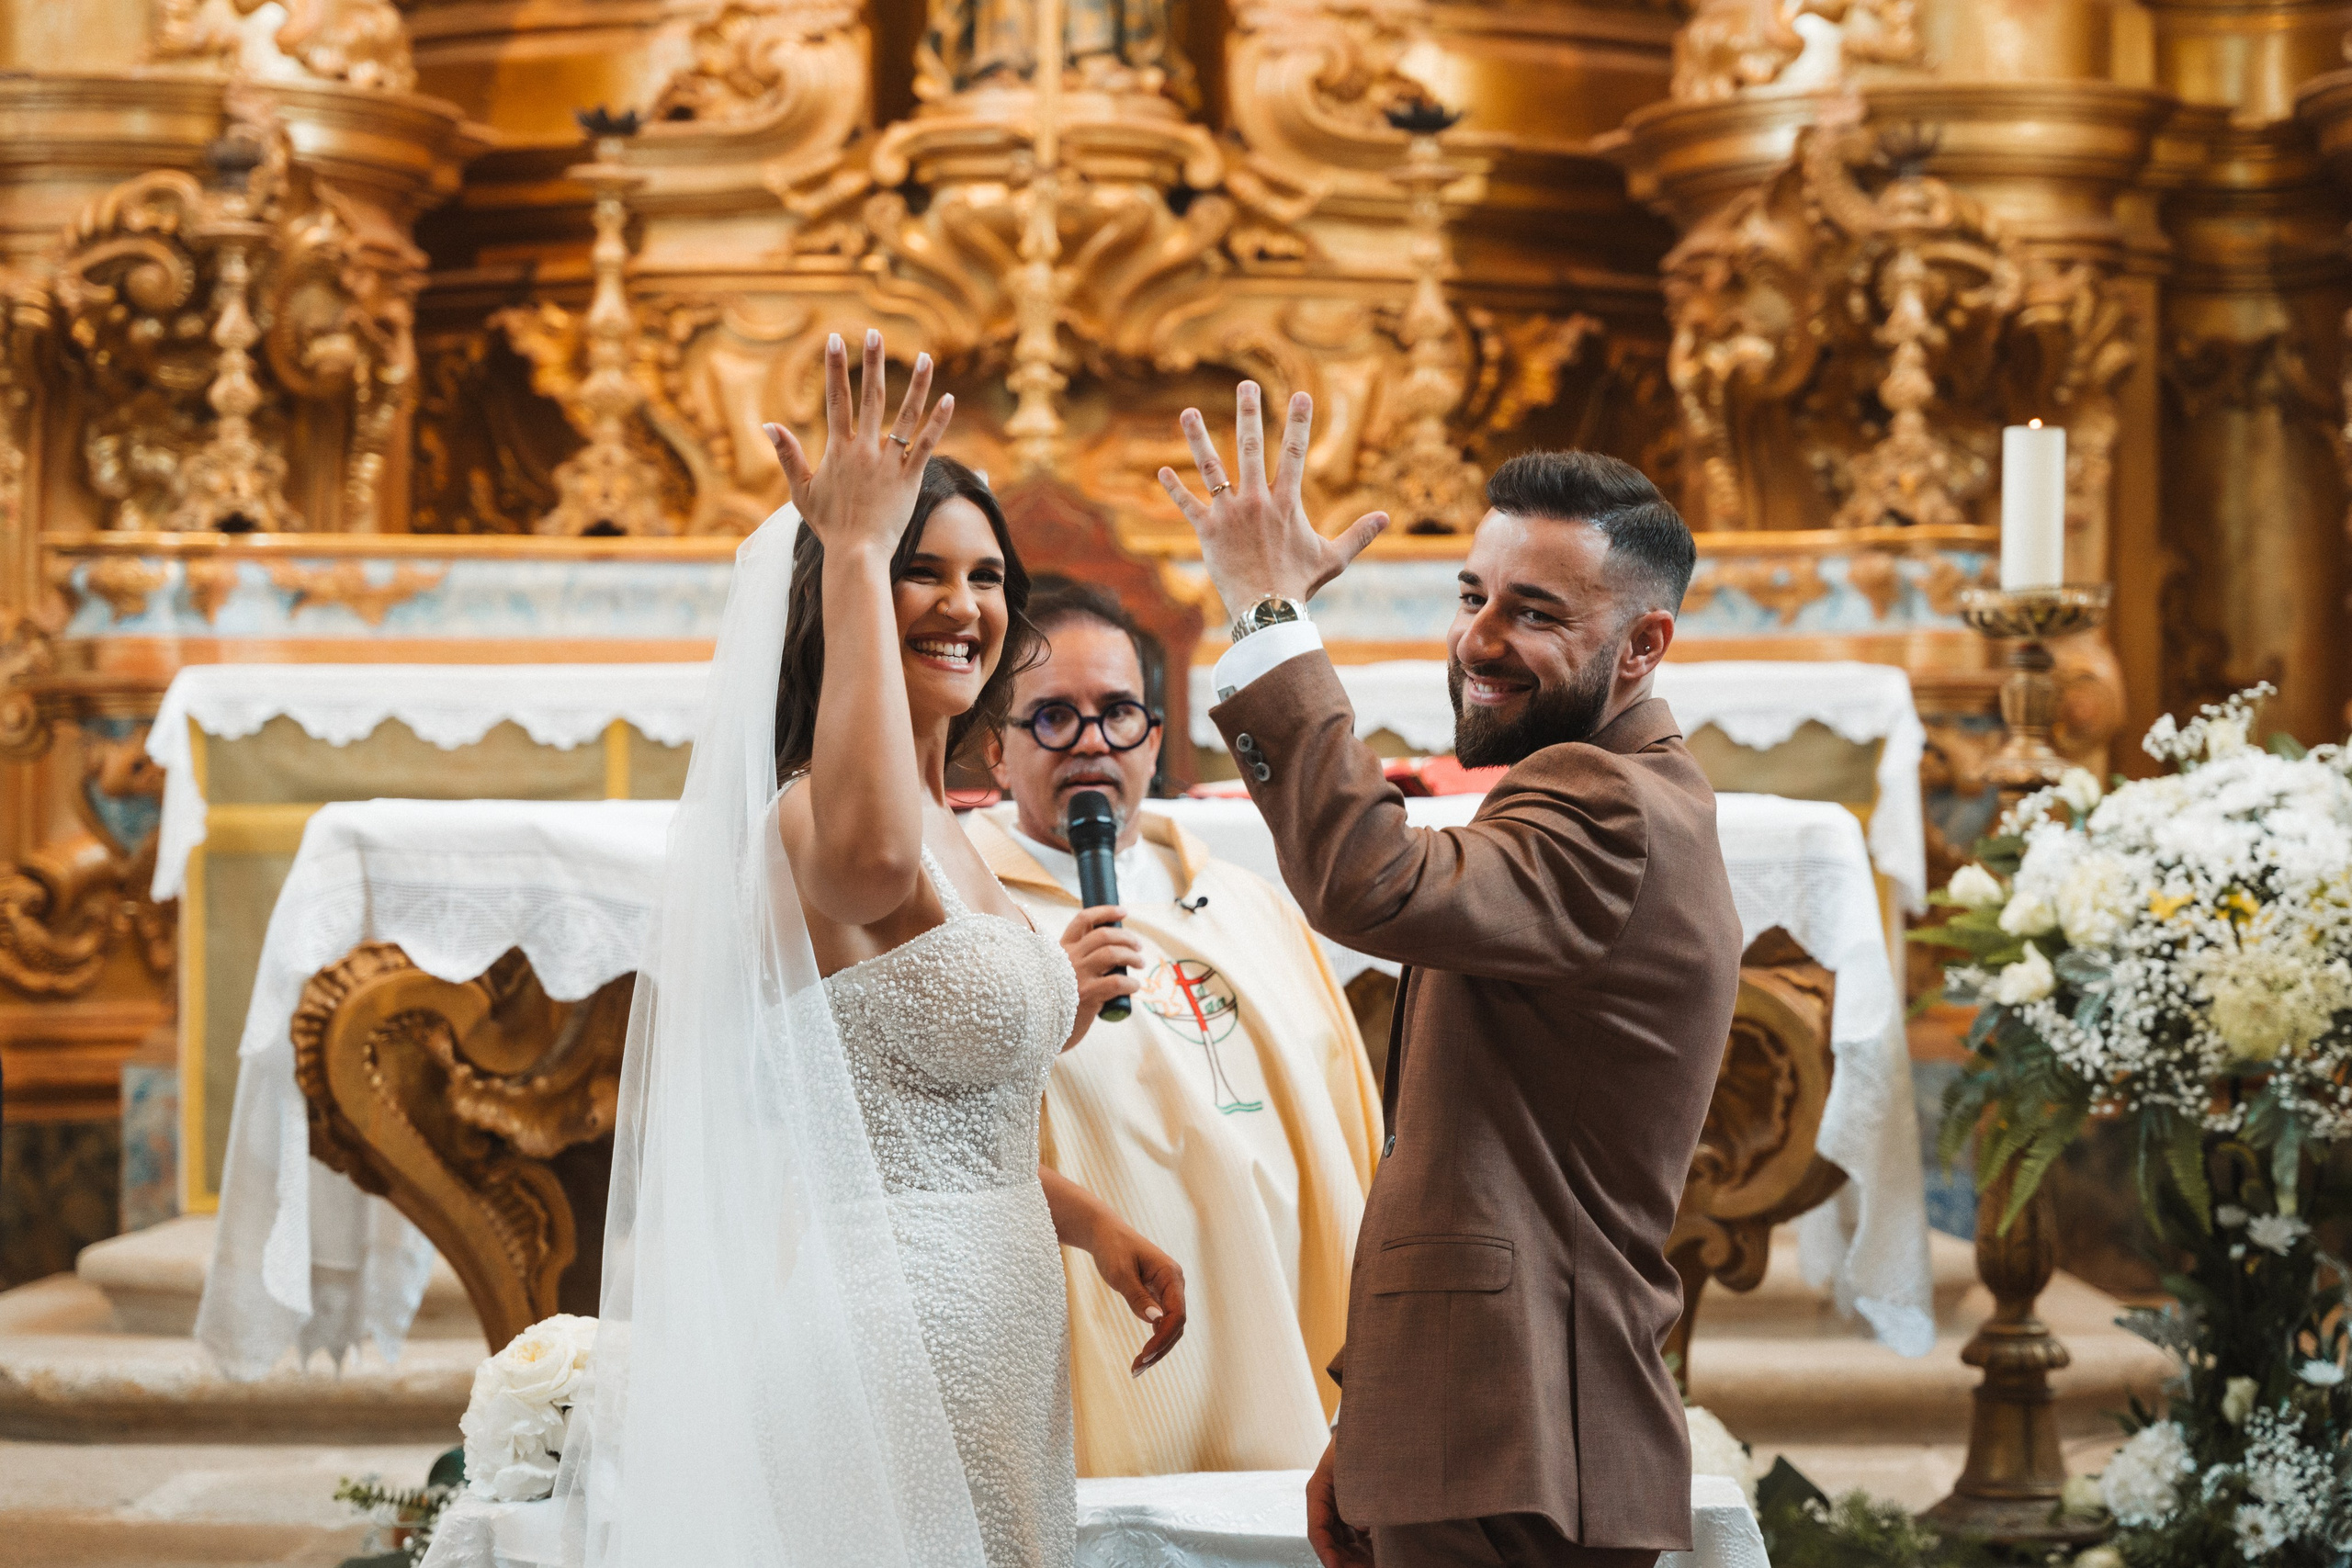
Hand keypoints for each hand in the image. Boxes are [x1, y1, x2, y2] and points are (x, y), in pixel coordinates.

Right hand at [764, 329, 952, 558]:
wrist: (856, 554)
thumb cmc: (829, 526)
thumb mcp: (801, 491)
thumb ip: (788, 455)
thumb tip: (768, 424)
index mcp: (838, 450)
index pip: (836, 399)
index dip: (835, 368)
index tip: (835, 339)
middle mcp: (864, 450)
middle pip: (870, 397)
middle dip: (872, 363)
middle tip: (875, 333)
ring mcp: (889, 462)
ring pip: (905, 415)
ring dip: (917, 385)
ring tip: (926, 357)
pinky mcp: (910, 478)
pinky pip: (927, 444)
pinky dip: (938, 421)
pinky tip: (948, 398)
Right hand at [1059, 905, 1143, 1048]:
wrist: (1043, 1030)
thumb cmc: (1057, 1000)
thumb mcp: (1060, 973)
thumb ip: (1077, 960)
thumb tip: (1111, 948)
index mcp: (1061, 949)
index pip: (1083, 920)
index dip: (1106, 911)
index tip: (1124, 912)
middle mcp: (1068, 959)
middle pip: (1104, 935)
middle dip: (1127, 937)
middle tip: (1139, 946)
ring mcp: (1077, 976)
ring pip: (1112, 954)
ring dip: (1132, 956)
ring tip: (1140, 964)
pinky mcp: (1087, 996)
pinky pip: (1117, 982)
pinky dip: (1131, 983)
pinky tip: (1135, 986)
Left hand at [1086, 1223, 1186, 1376]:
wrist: (1104, 1232)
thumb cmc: (1112, 1248)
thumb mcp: (1120, 1273)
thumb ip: (1137, 1297)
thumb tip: (1156, 1321)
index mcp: (1171, 1275)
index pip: (1177, 1314)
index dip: (1163, 1338)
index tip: (1143, 1356)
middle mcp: (1174, 1283)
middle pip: (1177, 1325)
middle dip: (1159, 1349)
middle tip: (1136, 1369)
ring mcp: (1168, 1290)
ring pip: (1171, 1327)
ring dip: (1157, 1349)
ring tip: (1136, 1369)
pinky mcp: (1158, 1295)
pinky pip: (1162, 1322)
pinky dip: (1154, 1340)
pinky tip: (1142, 1356)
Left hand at [1158, 382, 1386, 613]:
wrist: (1267, 610)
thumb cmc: (1300, 584)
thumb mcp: (1334, 558)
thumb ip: (1358, 534)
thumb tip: (1386, 517)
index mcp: (1286, 502)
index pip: (1294, 453)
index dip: (1299, 422)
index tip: (1302, 394)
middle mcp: (1256, 500)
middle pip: (1250, 447)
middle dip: (1248, 412)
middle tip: (1246, 385)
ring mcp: (1229, 513)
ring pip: (1211, 467)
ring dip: (1198, 437)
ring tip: (1188, 411)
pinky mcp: (1207, 531)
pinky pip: (1187, 505)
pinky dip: (1174, 488)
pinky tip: (1161, 470)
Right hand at [1306, 1438, 1373, 1567]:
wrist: (1374, 1425)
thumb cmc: (1359, 1441)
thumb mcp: (1353, 1466)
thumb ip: (1356, 1495)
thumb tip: (1361, 1526)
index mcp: (1318, 1492)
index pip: (1317, 1532)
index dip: (1326, 1554)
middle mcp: (1327, 1506)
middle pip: (1332, 1544)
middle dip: (1346, 1563)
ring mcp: (1342, 1511)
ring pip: (1347, 1545)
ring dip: (1358, 1560)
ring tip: (1380, 1566)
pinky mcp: (1357, 1513)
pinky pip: (1360, 1539)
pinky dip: (1370, 1551)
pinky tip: (1386, 1557)